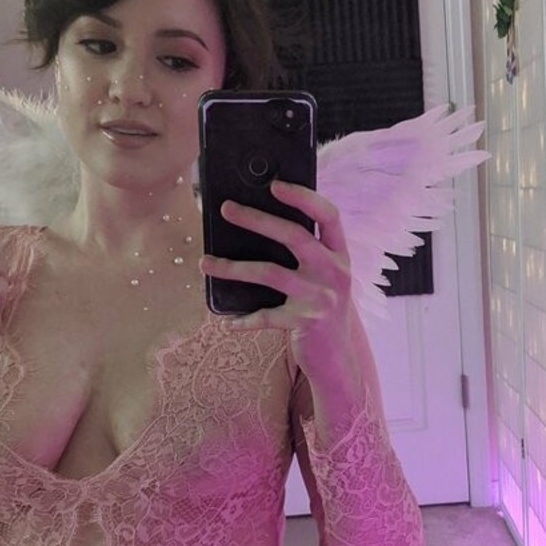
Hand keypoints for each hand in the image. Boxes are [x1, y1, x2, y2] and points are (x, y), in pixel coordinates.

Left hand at [198, 180, 355, 382]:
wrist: (339, 360)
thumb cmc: (323, 311)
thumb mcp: (325, 279)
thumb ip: (309, 255)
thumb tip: (262, 225)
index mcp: (340, 256)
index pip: (328, 215)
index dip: (303, 197)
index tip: (275, 185)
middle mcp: (334, 273)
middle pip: (294, 235)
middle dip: (256, 219)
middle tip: (227, 209)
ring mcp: (321, 298)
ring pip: (270, 272)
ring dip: (233, 267)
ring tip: (206, 263)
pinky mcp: (305, 322)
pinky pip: (266, 316)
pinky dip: (244, 320)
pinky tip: (227, 322)